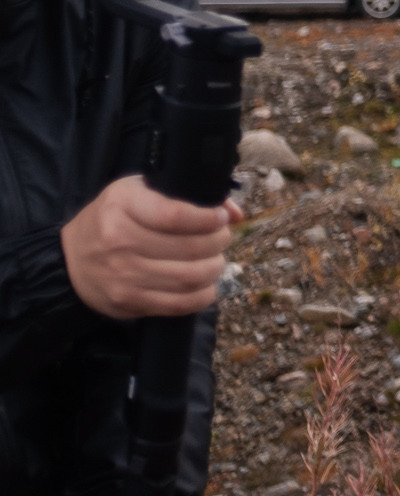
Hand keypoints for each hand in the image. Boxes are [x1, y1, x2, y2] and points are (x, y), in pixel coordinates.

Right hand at [60, 175, 238, 320]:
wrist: (69, 260)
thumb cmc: (113, 219)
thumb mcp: (140, 191)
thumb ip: (187, 196)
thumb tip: (234, 213)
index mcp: (123, 205)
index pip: (176, 215)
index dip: (209, 218)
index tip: (220, 218)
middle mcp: (120, 240)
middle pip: (190, 248)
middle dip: (219, 242)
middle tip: (221, 238)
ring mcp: (123, 275)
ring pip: (189, 277)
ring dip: (214, 268)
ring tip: (214, 260)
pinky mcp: (128, 301)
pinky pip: (178, 304)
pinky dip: (202, 296)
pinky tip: (205, 284)